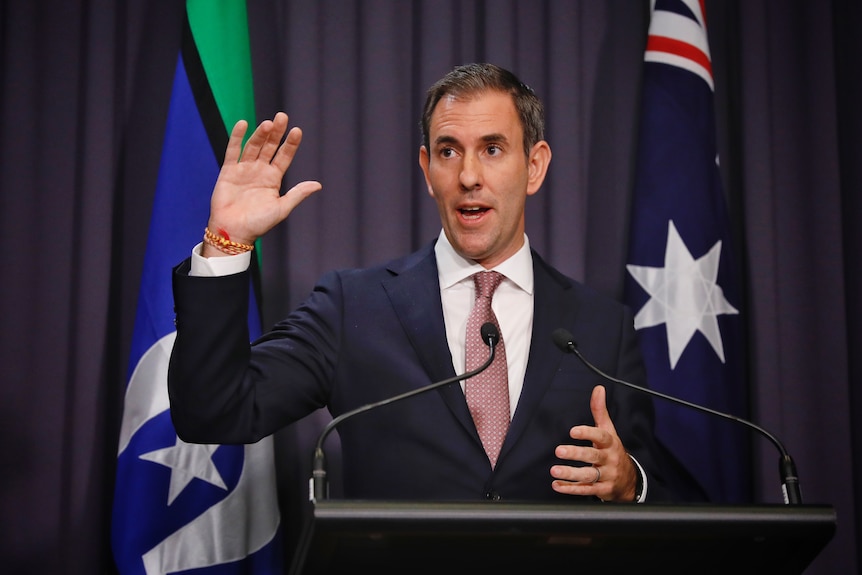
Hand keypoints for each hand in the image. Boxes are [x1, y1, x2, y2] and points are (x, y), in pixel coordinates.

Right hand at [204, 112, 321, 255]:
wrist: (233, 231)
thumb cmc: (258, 224)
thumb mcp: (282, 208)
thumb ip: (298, 194)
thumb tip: (317, 185)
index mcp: (273, 179)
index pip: (284, 156)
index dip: (290, 144)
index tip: (297, 131)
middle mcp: (259, 171)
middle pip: (269, 147)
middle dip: (276, 133)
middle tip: (283, 116)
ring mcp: (244, 169)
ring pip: (253, 147)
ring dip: (260, 134)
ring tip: (268, 124)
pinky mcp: (228, 171)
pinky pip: (232, 151)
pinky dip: (237, 137)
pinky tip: (243, 125)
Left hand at [550, 385, 638, 501]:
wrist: (630, 480)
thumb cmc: (614, 451)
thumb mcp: (609, 430)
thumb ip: (600, 411)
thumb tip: (598, 389)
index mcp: (610, 443)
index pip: (601, 436)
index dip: (588, 433)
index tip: (573, 431)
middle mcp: (609, 459)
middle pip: (593, 456)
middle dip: (576, 454)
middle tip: (559, 451)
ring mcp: (606, 476)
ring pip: (588, 475)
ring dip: (570, 474)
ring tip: (554, 470)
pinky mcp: (602, 490)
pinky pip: (586, 490)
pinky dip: (570, 488)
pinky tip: (557, 485)